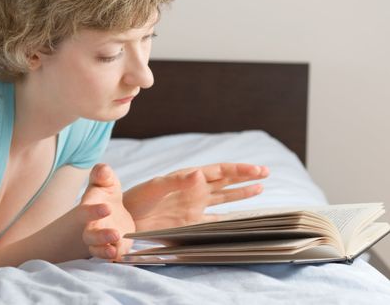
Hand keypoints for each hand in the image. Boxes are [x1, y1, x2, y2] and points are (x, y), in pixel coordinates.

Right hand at [80, 164, 134, 260]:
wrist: (112, 210)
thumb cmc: (106, 192)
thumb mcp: (107, 181)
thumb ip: (103, 174)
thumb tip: (102, 170)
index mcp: (89, 208)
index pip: (86, 211)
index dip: (94, 211)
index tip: (107, 208)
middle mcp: (92, 226)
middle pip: (90, 236)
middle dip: (100, 236)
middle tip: (116, 233)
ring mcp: (101, 240)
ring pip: (97, 250)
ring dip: (104, 251)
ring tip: (114, 250)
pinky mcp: (112, 248)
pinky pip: (110, 256)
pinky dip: (114, 257)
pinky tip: (121, 255)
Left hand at [123, 163, 268, 231]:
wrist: (126, 219)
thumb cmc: (137, 199)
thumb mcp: (156, 187)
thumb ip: (178, 181)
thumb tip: (200, 173)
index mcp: (189, 179)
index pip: (219, 171)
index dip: (238, 169)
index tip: (257, 169)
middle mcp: (195, 191)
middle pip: (226, 181)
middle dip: (245, 177)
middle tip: (266, 173)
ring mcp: (195, 207)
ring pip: (224, 198)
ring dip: (240, 193)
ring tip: (259, 188)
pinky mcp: (191, 224)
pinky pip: (215, 220)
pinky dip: (229, 219)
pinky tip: (239, 217)